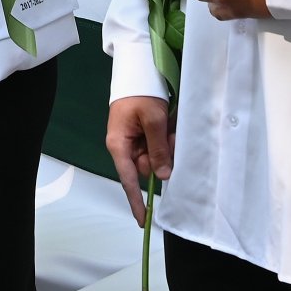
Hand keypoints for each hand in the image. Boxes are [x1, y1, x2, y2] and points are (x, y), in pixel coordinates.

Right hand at [105, 96, 173, 223]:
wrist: (139, 70)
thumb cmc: (141, 93)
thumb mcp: (153, 120)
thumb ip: (158, 149)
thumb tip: (163, 176)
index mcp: (119, 145)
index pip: (128, 179)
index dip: (137, 200)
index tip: (144, 220)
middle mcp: (125, 146)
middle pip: (147, 167)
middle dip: (163, 156)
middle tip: (172, 136)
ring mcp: (135, 140)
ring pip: (156, 156)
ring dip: (168, 145)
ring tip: (171, 125)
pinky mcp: (144, 134)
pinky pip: (159, 145)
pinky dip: (167, 138)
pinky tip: (170, 124)